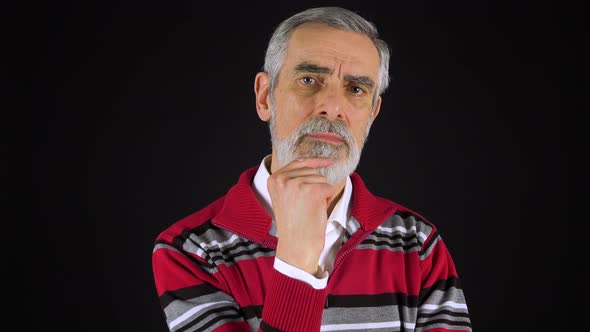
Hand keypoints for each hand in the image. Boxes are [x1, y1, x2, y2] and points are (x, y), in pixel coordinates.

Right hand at [267, 157, 335, 275]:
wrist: (297, 245)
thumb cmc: (295, 224)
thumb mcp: (287, 197)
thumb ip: (294, 179)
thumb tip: (317, 165)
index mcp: (274, 178)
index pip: (299, 161)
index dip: (316, 161)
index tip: (329, 160)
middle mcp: (282, 178)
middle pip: (312, 171)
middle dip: (315, 187)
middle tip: (305, 206)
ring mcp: (296, 183)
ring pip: (321, 179)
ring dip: (320, 194)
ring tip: (309, 209)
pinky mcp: (311, 190)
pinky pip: (328, 188)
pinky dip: (326, 200)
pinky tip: (316, 210)